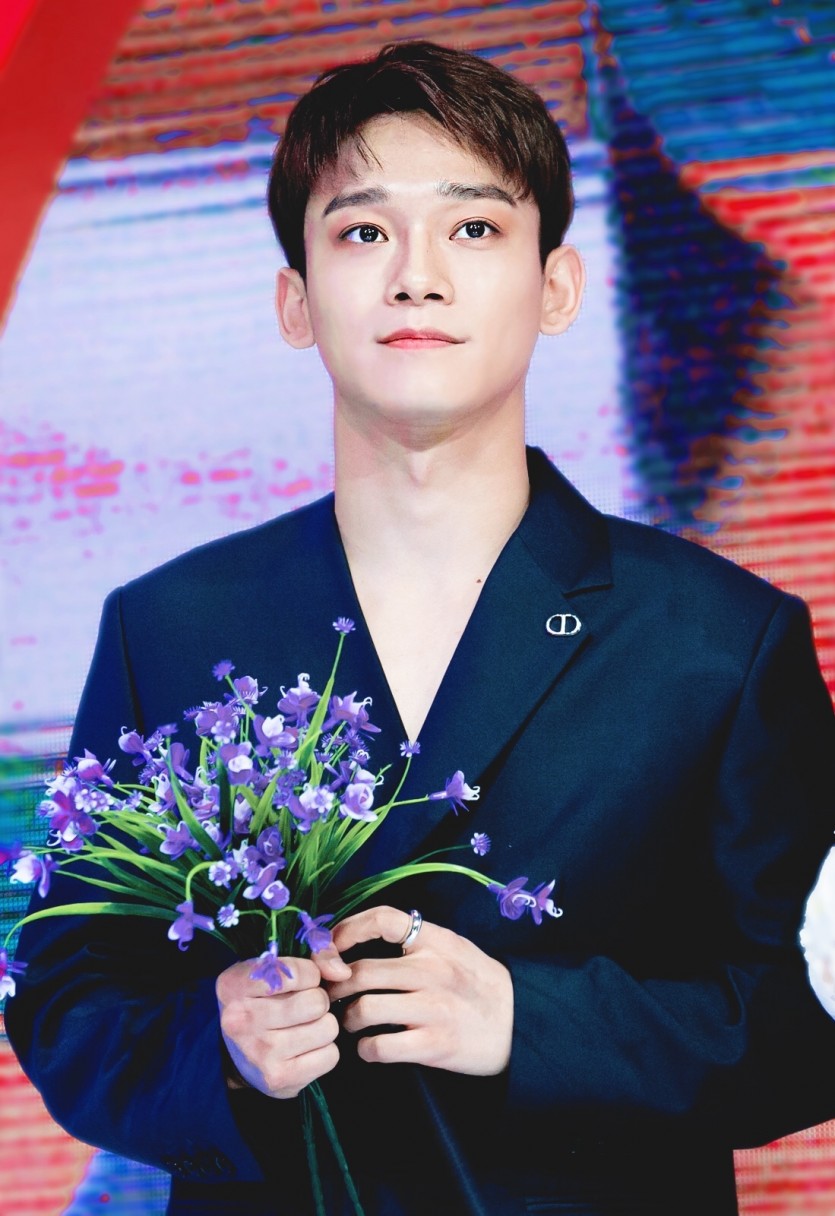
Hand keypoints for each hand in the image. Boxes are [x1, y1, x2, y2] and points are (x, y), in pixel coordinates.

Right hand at [216, 949, 349, 1098]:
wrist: (239, 1055)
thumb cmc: (266, 999)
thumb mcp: (277, 966)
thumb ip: (316, 952)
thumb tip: (343, 972)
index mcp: (234, 984)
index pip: (296, 972)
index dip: (310, 973)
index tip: (298, 982)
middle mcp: (240, 1020)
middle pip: (316, 1002)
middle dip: (318, 1000)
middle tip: (303, 1006)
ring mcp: (259, 1053)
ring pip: (328, 1028)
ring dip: (323, 1025)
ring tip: (304, 1026)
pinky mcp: (278, 1079)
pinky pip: (330, 1056)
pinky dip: (324, 1050)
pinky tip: (305, 1049)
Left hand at [323, 905, 513, 1075]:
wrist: (520, 1023)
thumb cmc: (480, 984)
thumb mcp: (454, 947)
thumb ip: (416, 940)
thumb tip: (363, 936)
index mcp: (435, 940)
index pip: (382, 919)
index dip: (346, 931)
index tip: (333, 950)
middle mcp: (432, 970)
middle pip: (360, 972)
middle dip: (334, 987)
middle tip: (331, 997)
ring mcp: (433, 1008)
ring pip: (364, 1010)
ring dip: (347, 1021)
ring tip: (352, 1024)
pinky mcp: (434, 1044)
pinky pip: (380, 1047)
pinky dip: (365, 1050)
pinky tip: (370, 1048)